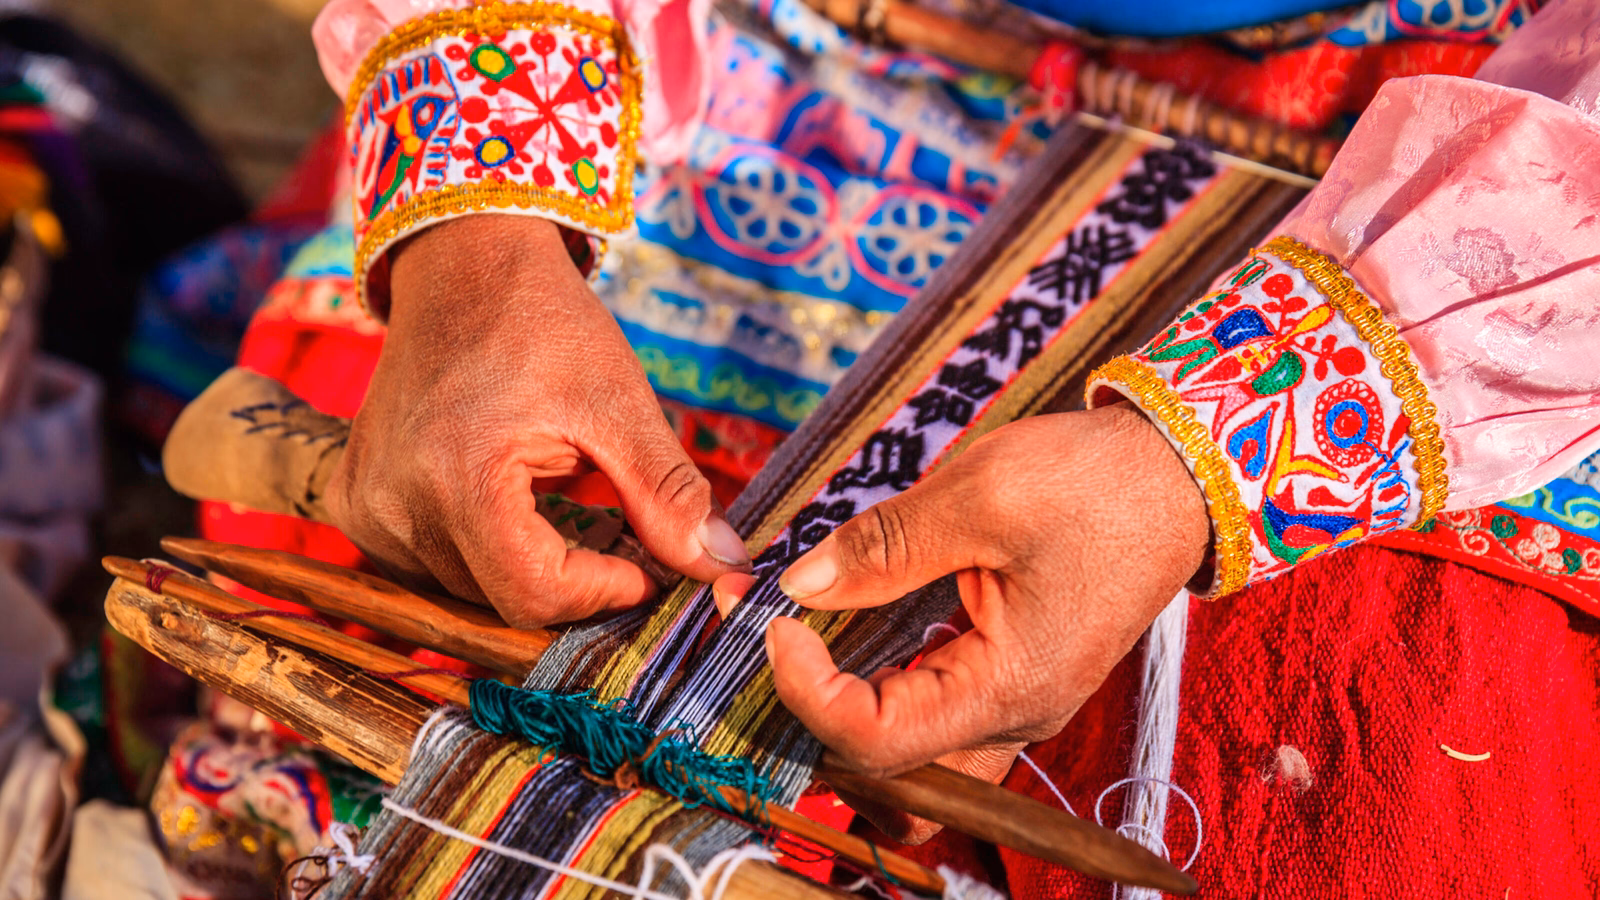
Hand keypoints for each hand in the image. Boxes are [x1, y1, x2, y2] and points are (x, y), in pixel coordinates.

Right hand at [328, 216, 749, 626]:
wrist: (463, 265)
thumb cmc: (543, 323)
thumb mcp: (620, 403)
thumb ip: (667, 493)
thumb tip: (720, 567)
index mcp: (459, 476)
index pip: (534, 594)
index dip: (601, 591)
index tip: (643, 566)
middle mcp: (394, 502)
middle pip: (501, 599)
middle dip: (570, 578)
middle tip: (612, 531)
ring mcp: (364, 506)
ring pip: (465, 590)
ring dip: (521, 565)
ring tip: (554, 500)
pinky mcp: (352, 502)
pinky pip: (425, 566)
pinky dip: (475, 551)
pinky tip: (500, 500)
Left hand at [717, 404, 1206, 838]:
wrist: (1181, 475)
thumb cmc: (1098, 482)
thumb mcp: (984, 495)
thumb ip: (885, 546)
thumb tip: (801, 584)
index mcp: (1010, 688)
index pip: (876, 741)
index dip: (805, 690)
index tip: (772, 619)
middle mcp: (1013, 716)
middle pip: (886, 773)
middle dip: (814, 715)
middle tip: (774, 633)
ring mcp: (1014, 702)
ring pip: (907, 756)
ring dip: (844, 708)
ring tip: (802, 633)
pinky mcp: (1010, 675)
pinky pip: (930, 712)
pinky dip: (878, 684)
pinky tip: (849, 625)